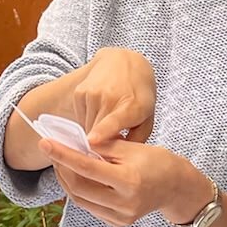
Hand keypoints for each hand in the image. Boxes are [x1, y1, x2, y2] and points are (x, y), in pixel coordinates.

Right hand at [21, 48, 155, 151]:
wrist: (125, 63)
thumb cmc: (139, 97)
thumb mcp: (147, 118)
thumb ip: (136, 140)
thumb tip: (118, 162)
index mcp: (132, 105)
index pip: (114, 120)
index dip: (102, 132)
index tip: (91, 142)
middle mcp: (109, 97)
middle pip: (95, 131)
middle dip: (97, 148)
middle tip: (102, 162)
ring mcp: (92, 93)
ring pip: (85, 127)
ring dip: (92, 136)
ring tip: (103, 135)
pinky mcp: (80, 92)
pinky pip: (80, 119)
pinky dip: (87, 124)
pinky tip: (98, 116)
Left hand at [49, 139, 203, 226]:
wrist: (176, 188)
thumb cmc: (156, 162)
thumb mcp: (131, 148)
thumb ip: (101, 147)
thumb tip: (73, 143)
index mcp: (129, 180)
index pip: (87, 168)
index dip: (63, 155)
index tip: (45, 143)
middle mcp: (124, 203)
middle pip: (79, 188)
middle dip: (62, 169)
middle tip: (53, 151)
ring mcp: (121, 217)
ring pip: (81, 201)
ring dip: (67, 181)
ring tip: (63, 164)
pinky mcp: (118, 223)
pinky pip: (91, 208)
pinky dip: (80, 192)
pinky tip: (79, 178)